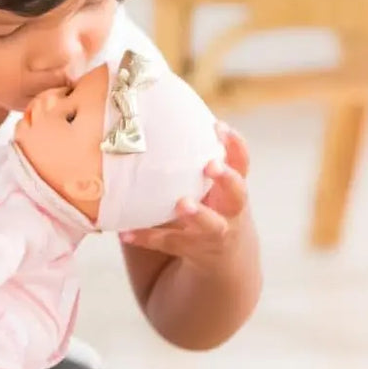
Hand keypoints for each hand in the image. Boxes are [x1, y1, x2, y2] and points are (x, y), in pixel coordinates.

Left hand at [120, 123, 250, 269]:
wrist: (223, 253)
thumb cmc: (211, 203)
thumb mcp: (212, 184)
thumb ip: (194, 159)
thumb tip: (152, 114)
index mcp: (232, 186)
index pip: (242, 162)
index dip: (235, 144)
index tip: (219, 127)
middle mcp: (231, 209)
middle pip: (238, 193)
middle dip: (226, 178)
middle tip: (211, 166)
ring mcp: (217, 232)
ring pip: (212, 225)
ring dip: (198, 214)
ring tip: (182, 204)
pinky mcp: (195, 249)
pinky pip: (171, 243)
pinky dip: (148, 237)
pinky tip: (125, 233)